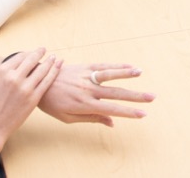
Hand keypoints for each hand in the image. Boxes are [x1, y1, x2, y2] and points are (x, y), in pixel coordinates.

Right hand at [0, 48, 61, 145]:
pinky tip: (58, 66)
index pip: (19, 56)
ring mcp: (25, 88)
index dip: (27, 53)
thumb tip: (2, 61)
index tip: (30, 53)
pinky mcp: (33, 98)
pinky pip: (47, 81)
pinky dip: (54, 72)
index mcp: (1, 72)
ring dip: (49, 61)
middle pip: (31, 59)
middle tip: (44, 49)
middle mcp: (14, 77)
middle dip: (39, 53)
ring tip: (54, 57)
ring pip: (42, 69)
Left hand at [38, 63, 154, 125]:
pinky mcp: (85, 67)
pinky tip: (129, 65)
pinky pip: (103, 66)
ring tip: (141, 73)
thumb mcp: (69, 118)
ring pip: (111, 75)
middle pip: (116, 93)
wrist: (38, 82)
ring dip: (127, 74)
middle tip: (152, 97)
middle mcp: (88, 90)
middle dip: (136, 96)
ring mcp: (87, 77)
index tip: (143, 114)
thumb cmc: (53, 104)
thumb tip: (112, 123)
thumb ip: (91, 119)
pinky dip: (117, 65)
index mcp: (85, 105)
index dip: (129, 112)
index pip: (112, 109)